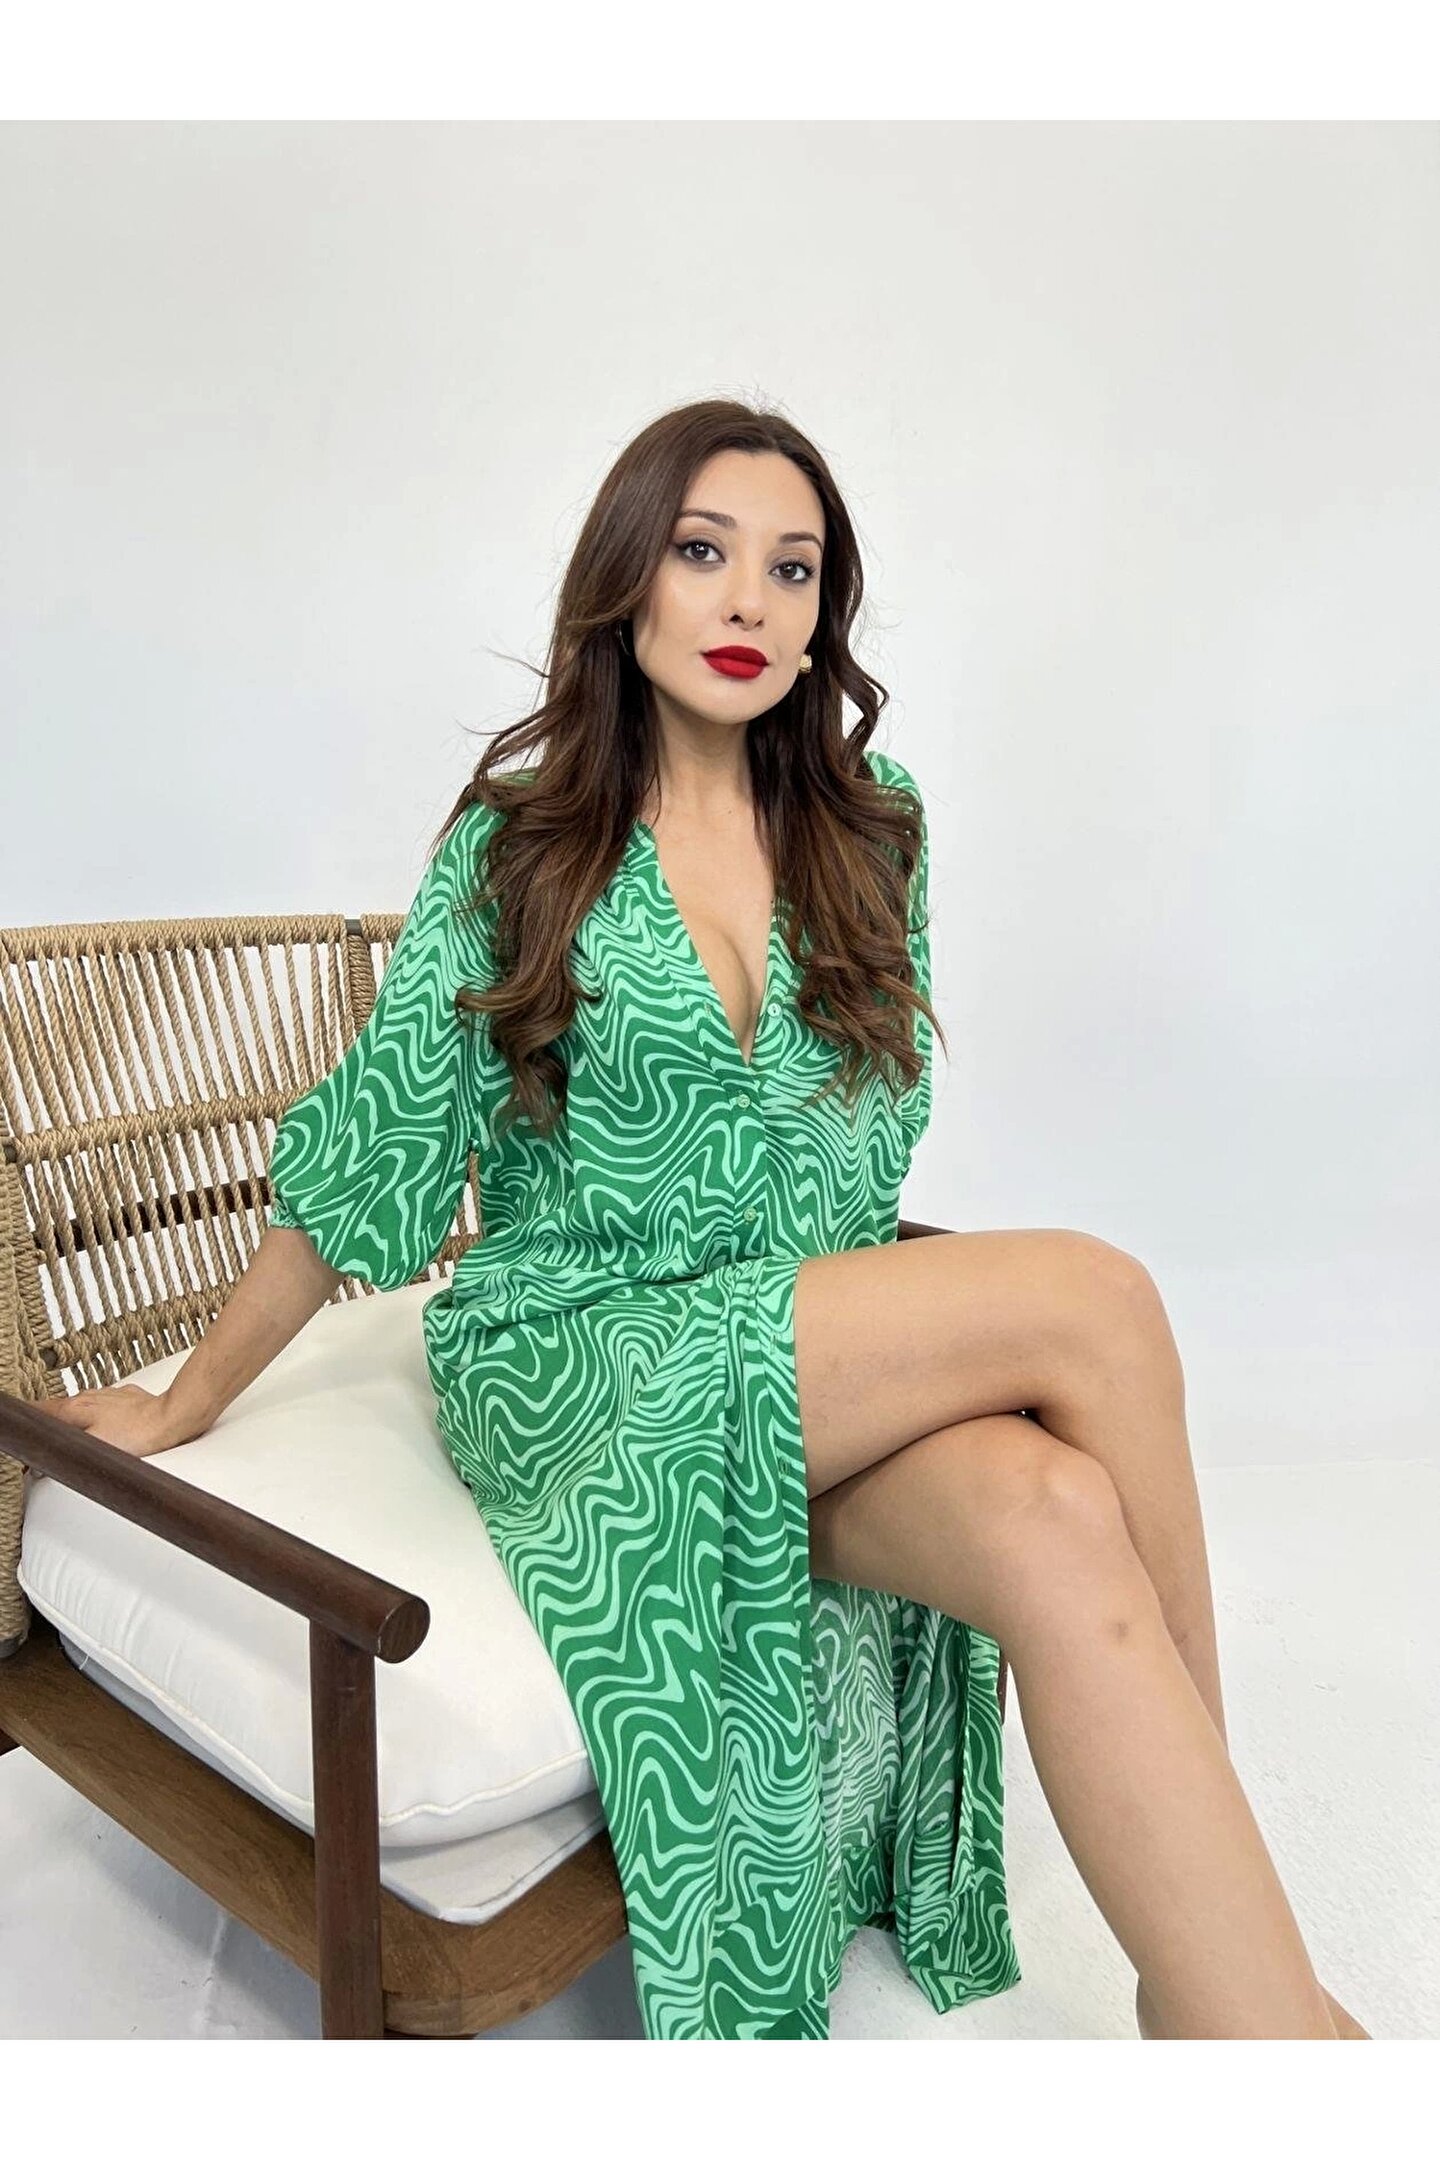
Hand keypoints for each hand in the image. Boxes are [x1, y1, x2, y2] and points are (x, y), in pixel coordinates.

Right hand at [31, 1383, 192, 1459]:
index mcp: (75, 1408)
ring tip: (72, 1436)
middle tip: (44, 1441)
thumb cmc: (137, 1433)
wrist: (171, 1419)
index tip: (22, 1437)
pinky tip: (103, 1428)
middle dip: (47, 1424)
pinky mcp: (125, 1399)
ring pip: (80, 1407)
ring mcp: (108, 1396)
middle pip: (57, 1409)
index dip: (26, 1425)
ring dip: (72, 1420)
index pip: (37, 1411)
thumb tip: (42, 1459)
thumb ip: (64, 1451)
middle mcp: (88, 1397)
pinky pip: (103, 1407)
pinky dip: (96, 1417)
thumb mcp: (91, 1447)